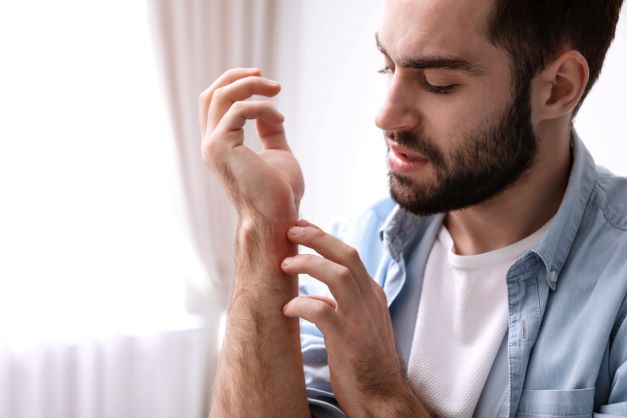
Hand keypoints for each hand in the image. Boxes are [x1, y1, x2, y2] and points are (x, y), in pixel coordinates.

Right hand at [199, 68, 303, 222]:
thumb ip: (270, 131)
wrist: (277, 217)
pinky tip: (280, 119)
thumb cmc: (280, 193)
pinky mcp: (220, 147)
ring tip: (277, 90)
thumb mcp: (278, 153)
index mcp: (220, 145)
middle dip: (238, 77)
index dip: (234, 84)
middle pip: (211, 94)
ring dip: (251, 86)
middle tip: (268, 79)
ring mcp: (212, 146)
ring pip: (222, 96)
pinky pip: (239, 109)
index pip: (214, 104)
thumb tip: (270, 110)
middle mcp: (210, 144)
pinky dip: (262, 108)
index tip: (263, 81)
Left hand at [281, 220, 426, 416]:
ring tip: (284, 265)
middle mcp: (369, 300)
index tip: (301, 227)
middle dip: (317, 237)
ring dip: (308, 264)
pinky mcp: (348, 339)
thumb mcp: (358, 325)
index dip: (323, 237)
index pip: (348, 254)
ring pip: (338, 275)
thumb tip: (317, 296)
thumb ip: (340, 307)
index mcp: (371, 294)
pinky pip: (322, 310)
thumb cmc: (366, 362)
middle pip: (346, 254)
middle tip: (291, 230)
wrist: (383, 397)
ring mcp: (361, 318)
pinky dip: (302, 304)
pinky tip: (287, 308)